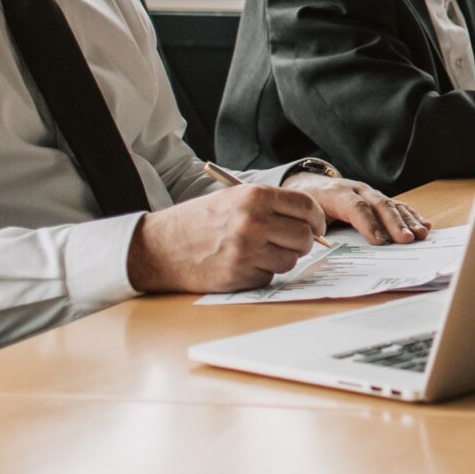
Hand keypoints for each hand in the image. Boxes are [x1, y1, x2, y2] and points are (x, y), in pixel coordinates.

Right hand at [128, 185, 326, 292]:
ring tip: (260, 252)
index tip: (316, 227)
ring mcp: (247, 250)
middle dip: (303, 242)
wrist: (158, 247)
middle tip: (291, 243)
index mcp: (255, 197)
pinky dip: (262, 273)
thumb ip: (271, 206)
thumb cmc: (198, 221)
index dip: (316, 219)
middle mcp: (254, 221)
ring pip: (291, 260)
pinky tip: (243, 264)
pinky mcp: (240, 275)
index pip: (307, 207)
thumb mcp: (233, 198)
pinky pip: (270, 276)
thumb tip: (310, 221)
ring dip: (282, 259)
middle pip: (304, 236)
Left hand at [290, 174, 428, 245]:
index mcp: (335, 194)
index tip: (379, 242)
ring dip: (408, 220)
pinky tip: (424, 224)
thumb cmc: (308, 204)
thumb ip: (314, 228)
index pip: (356, 207)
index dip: (368, 224)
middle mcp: (357, 190)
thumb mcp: (304, 215)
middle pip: (379, 204)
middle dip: (394, 223)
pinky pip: (397, 205)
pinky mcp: (378, 198)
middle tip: (406, 239)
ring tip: (421, 234)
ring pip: (392, 204)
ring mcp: (370, 192)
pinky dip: (411, 215)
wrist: (310, 183)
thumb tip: (327, 248)